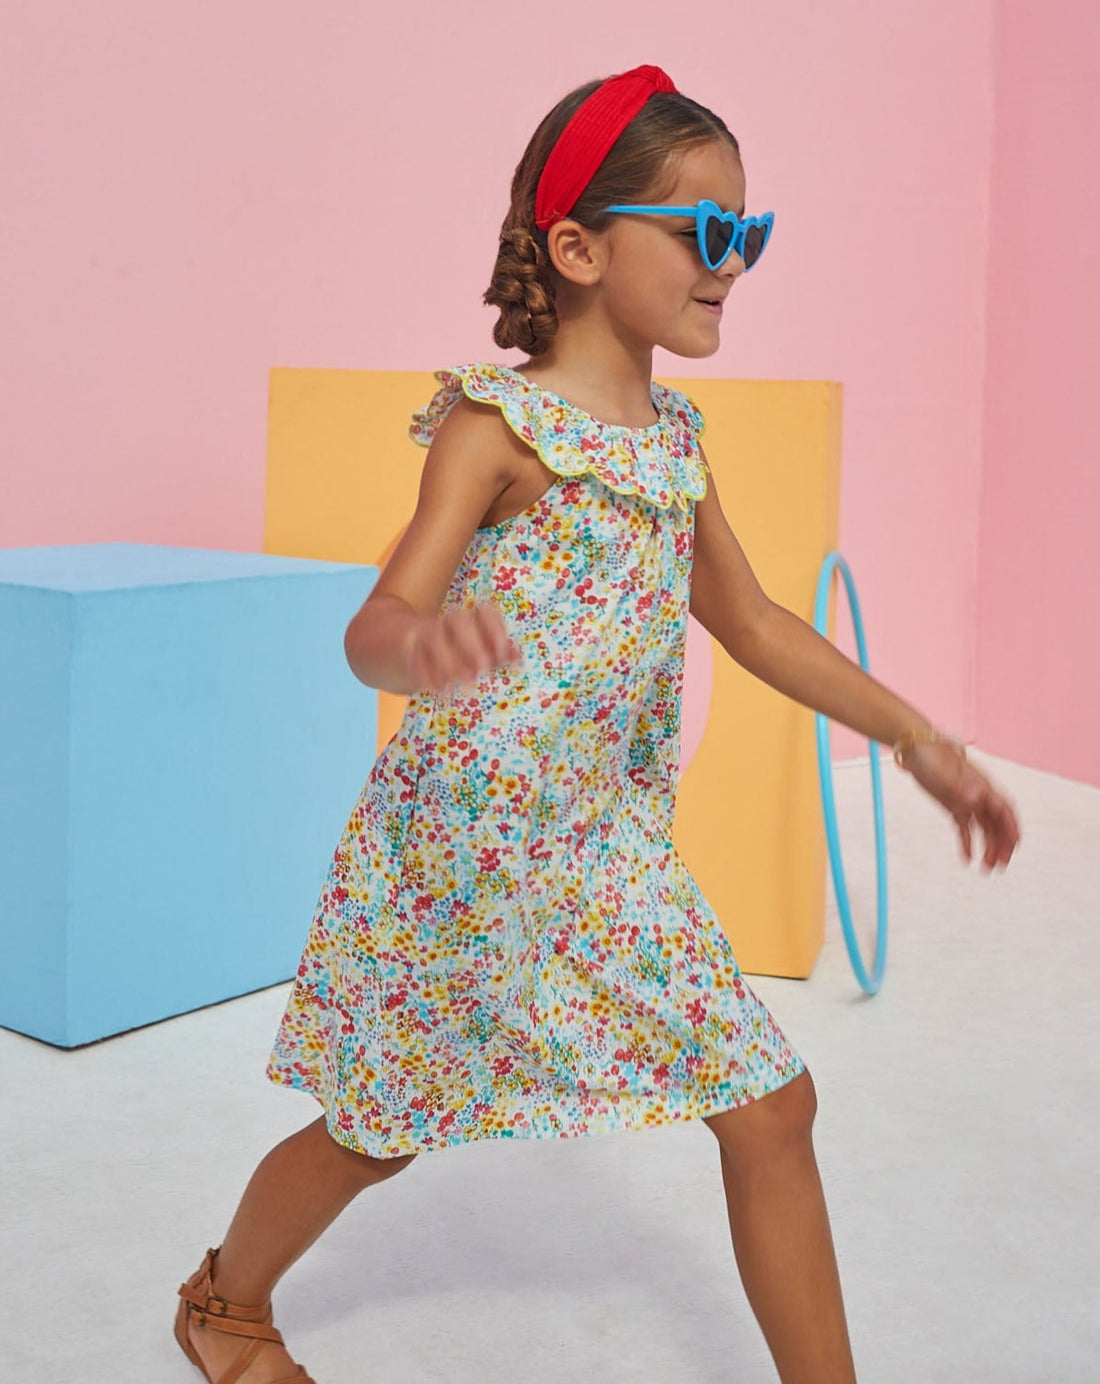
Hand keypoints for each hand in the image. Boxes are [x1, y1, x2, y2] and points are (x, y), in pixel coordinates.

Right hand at [406, 601, 522, 697]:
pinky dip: (428, 674)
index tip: (503, 653)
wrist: (412, 642)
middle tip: (485, 668)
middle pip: (459, 622)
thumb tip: (518, 659)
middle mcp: (450, 623)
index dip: (495, 630)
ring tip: (467, 680)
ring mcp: (427, 633)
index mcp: (472, 619)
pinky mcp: (410, 648)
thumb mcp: (480, 648)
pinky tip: (442, 689)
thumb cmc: (457, 648)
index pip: (484, 613)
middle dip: (473, 644)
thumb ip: (498, 652)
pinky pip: (417, 656)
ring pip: (435, 637)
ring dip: (451, 659)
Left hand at [900, 741, 1020, 871]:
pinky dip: (967, 843)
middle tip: (998, 867)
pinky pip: (964, 828)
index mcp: (982, 786)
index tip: (1014, 847)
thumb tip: (977, 798)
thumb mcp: (943, 772)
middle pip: (997, 823)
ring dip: (987, 847)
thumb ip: (960, 786)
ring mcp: (968, 801)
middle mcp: (979, 795)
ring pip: (984, 828)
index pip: (1003, 811)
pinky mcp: (954, 806)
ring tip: (986, 869)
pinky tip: (966, 859)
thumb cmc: (931, 756)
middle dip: (1001, 845)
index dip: (1010, 829)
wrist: (916, 748)